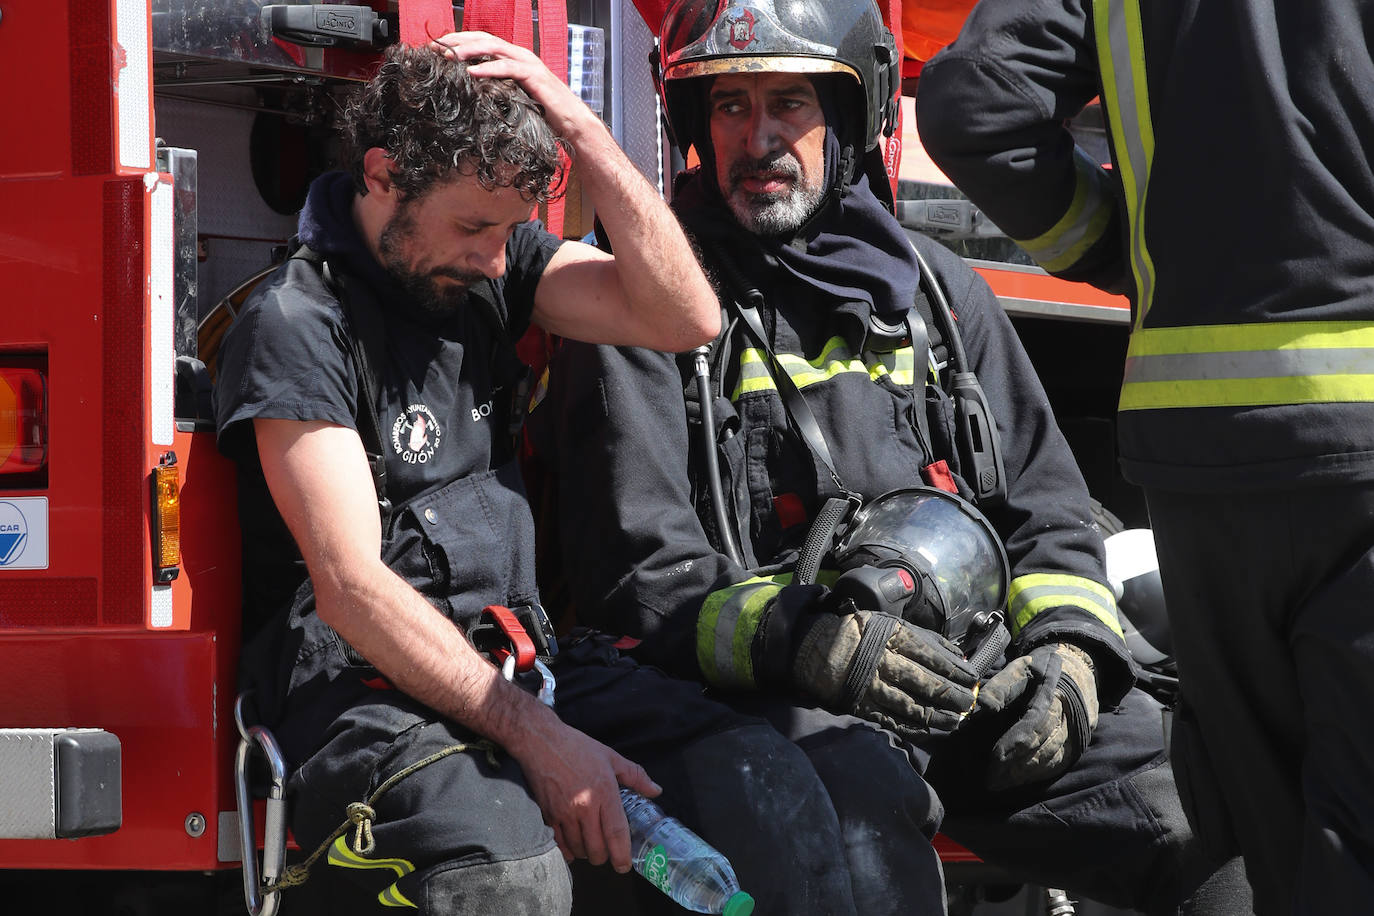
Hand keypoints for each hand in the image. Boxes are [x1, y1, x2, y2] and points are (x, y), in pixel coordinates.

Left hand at [430, 31, 595, 139]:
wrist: (571, 123)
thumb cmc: (543, 114)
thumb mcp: (512, 99)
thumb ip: (495, 91)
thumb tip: (470, 96)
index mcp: (513, 58)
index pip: (481, 42)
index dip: (459, 43)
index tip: (437, 50)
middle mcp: (520, 55)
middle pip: (484, 39)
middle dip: (458, 41)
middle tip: (435, 47)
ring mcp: (528, 63)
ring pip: (494, 47)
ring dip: (469, 50)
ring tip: (449, 56)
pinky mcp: (535, 76)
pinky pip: (508, 67)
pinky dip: (489, 68)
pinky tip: (472, 72)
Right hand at [508, 707, 660, 871]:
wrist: (541, 741)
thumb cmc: (577, 747)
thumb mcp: (611, 757)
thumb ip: (636, 776)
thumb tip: (655, 790)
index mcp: (603, 792)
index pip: (616, 832)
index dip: (622, 855)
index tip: (625, 865)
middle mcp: (584, 807)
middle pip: (597, 848)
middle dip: (605, 857)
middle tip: (608, 851)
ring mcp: (564, 813)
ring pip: (579, 849)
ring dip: (587, 853)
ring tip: (592, 845)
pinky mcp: (548, 815)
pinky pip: (559, 844)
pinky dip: (569, 850)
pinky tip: (574, 845)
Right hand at [791, 610, 978, 738]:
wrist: (815, 648)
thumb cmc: (859, 633)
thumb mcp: (890, 624)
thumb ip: (922, 638)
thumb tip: (954, 654)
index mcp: (893, 639)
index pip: (932, 657)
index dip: (955, 671)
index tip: (972, 679)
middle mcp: (884, 663)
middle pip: (925, 683)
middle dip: (951, 696)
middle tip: (969, 703)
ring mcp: (873, 687)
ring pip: (911, 706)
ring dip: (936, 716)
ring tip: (955, 721)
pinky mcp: (862, 705)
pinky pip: (891, 720)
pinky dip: (913, 728)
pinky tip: (929, 731)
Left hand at [974, 642, 1098, 790]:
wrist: (1078, 669)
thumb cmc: (1041, 669)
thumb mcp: (1020, 667)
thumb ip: (1001, 686)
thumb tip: (983, 705)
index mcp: (1054, 694)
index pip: (1034, 723)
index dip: (1014, 742)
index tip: (995, 756)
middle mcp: (1069, 715)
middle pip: (1042, 745)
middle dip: (1016, 764)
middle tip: (991, 779)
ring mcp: (1078, 730)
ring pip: (1051, 757)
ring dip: (1026, 773)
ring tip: (1001, 783)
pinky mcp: (1079, 742)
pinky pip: (1059, 762)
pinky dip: (1039, 774)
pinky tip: (1021, 780)